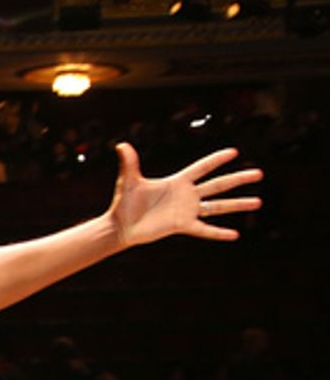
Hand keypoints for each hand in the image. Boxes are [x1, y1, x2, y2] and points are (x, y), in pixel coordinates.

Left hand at [108, 143, 261, 250]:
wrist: (121, 226)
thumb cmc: (124, 203)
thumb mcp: (129, 181)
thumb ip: (129, 163)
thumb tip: (121, 145)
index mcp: (177, 181)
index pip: (202, 168)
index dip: (216, 159)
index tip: (234, 152)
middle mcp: (186, 195)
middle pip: (218, 185)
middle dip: (238, 179)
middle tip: (259, 173)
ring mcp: (186, 211)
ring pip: (217, 206)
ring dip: (237, 204)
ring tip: (258, 202)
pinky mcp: (182, 226)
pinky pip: (204, 229)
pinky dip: (218, 232)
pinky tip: (234, 235)